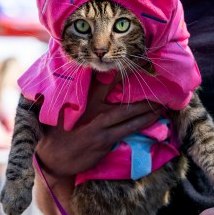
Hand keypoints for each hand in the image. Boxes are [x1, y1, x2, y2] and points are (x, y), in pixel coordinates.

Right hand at [35, 73, 163, 177]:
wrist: (52, 158)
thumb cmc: (56, 132)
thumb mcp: (59, 109)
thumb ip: (68, 94)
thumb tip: (69, 77)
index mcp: (79, 98)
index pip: (98, 77)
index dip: (113, 66)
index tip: (128, 56)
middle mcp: (89, 107)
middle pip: (114, 88)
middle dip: (133, 76)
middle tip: (150, 65)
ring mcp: (98, 124)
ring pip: (127, 111)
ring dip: (145, 104)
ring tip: (161, 97)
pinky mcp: (104, 140)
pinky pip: (128, 129)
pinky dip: (142, 122)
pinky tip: (154, 117)